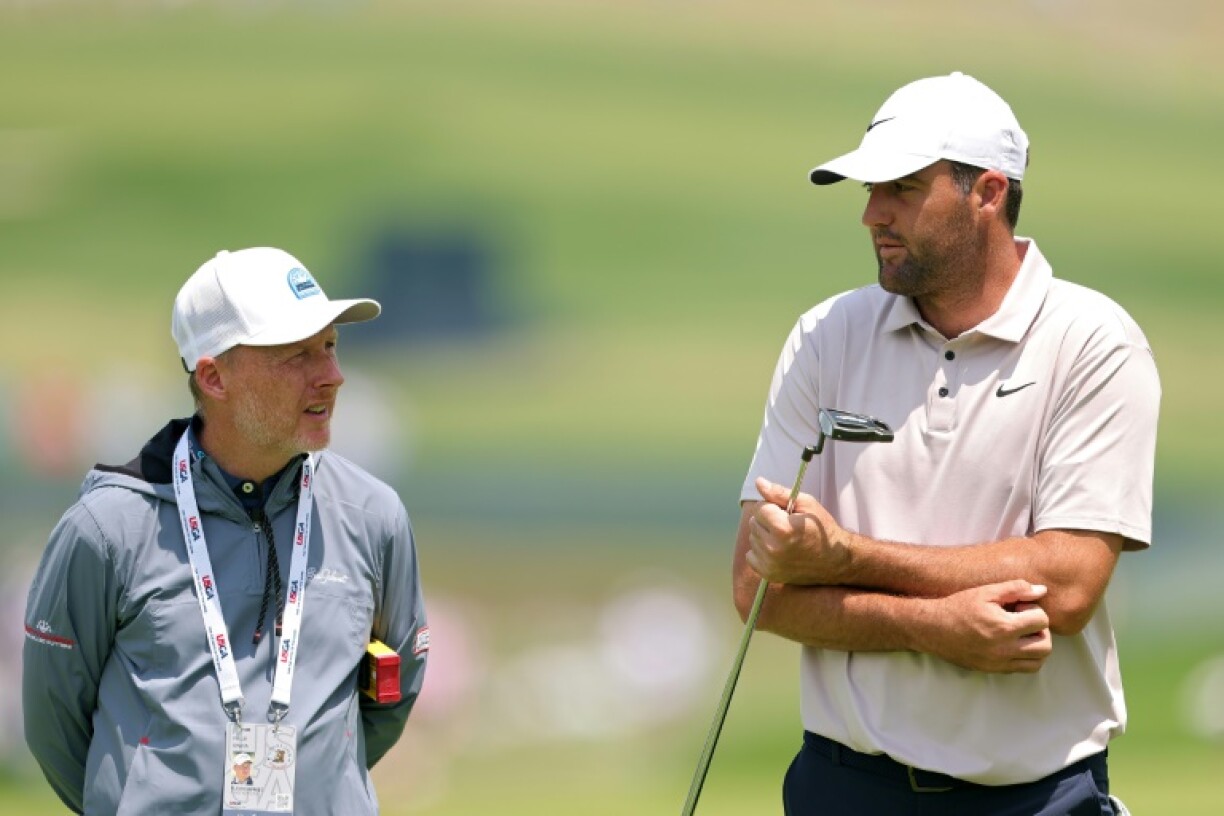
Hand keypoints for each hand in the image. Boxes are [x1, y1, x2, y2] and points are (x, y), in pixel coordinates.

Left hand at [744, 476, 849, 584]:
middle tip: (787, 527)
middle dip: (767, 521)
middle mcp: (773, 548)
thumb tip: (758, 482)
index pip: (759, 509)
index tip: (786, 514)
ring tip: (785, 539)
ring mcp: (770, 564)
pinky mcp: (769, 574)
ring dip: (764, 536)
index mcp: (782, 529)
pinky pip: (751, 556)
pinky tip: (778, 551)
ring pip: (752, 539)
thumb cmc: (822, 529)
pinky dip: (761, 552)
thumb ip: (779, 493)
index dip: (773, 507)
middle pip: (754, 523)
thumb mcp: (806, 504)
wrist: (835, 560)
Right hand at [920, 580, 1052, 673]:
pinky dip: (1025, 657)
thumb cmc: (958, 607)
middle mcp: (1003, 649)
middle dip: (1040, 630)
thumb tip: (1042, 591)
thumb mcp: (985, 592)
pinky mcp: (993, 670)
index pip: (1041, 620)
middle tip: (1024, 621)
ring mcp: (998, 663)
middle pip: (1045, 645)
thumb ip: (1015, 588)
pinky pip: (1022, 669)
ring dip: (1036, 646)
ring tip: (1021, 634)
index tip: (1019, 606)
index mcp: (1003, 626)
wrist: (932, 628)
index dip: (1033, 609)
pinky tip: (1012, 644)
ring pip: (1037, 662)